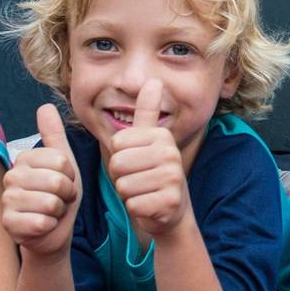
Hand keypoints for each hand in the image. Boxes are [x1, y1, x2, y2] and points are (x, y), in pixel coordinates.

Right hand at [4, 103, 83, 256]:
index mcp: (25, 158)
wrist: (53, 231)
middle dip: (66, 195)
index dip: (70, 176)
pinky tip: (43, 225)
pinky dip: (49, 226)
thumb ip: (54, 136)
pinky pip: (42, 222)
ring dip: (58, 211)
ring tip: (51, 212)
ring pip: (50, 203)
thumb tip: (45, 105)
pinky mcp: (8, 223)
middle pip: (57, 181)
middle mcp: (11, 175)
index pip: (62, 162)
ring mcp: (7, 199)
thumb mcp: (64, 164)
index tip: (64, 183)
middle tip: (58, 200)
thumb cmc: (60, 196)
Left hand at [109, 79, 190, 238]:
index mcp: (162, 136)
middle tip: (138, 180)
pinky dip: (136, 208)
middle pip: (118, 164)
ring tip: (143, 191)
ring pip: (124, 185)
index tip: (135, 162)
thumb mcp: (148, 141)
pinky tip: (148, 205)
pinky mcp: (170, 202)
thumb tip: (154, 81)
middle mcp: (170, 153)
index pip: (116, 143)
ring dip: (128, 194)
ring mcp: (172, 178)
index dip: (119, 157)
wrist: (171, 210)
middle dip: (121, 177)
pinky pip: (133, 204)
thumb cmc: (151, 173)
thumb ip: (147, 112)